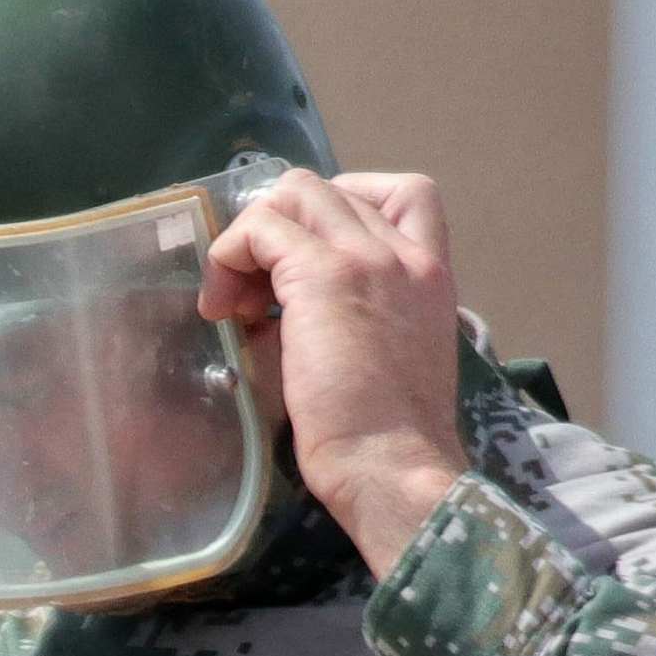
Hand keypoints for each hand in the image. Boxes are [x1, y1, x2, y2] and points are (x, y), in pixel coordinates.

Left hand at [198, 169, 471, 571]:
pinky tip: (224, 310)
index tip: (309, 252)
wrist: (393, 466)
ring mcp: (365, 258)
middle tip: (256, 289)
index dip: (346, 204)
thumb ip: (357, 318)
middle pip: (329, 189)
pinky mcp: (321, 275)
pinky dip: (229, 257)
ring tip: (236, 301)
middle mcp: (405, 253)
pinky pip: (260, 229)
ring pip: (293, 194)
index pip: (404, 194)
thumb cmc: (389, 439)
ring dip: (252, 238)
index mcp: (432, 274)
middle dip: (280, 227)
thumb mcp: (390, 358)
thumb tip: (284, 313)